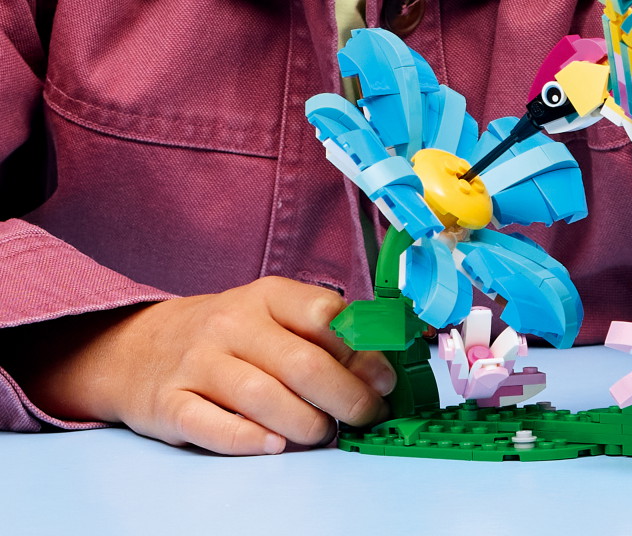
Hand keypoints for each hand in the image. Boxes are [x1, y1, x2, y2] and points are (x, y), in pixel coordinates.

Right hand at [5, 277, 395, 454]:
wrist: (138, 347)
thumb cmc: (228, 334)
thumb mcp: (274, 317)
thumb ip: (324, 338)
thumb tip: (379, 371)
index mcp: (267, 295)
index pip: (325, 313)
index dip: (363, 351)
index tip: (384, 379)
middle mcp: (231, 323)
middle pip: (302, 363)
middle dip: (346, 397)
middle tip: (366, 416)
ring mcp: (197, 362)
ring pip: (262, 397)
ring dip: (304, 423)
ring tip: (323, 434)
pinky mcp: (168, 403)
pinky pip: (211, 426)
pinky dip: (248, 440)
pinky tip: (274, 446)